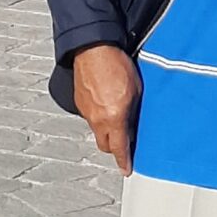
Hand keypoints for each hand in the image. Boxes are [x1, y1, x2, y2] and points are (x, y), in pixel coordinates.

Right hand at [72, 45, 141, 173]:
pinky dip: (98, 116)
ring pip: (97, 130)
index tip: (126, 168)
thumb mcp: (137, 89)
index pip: (119, 148)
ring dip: (106, 129)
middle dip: (114, 146)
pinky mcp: (79, 102)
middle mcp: (98, 119)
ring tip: (116, 116)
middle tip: (124, 140)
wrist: (93, 47)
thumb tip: (135, 123)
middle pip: (105, 145)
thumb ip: (135, 111)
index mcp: (114, 118)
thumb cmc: (116, 63)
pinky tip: (105, 103)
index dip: (124, 161)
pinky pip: (90, 117)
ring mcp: (86, 111)